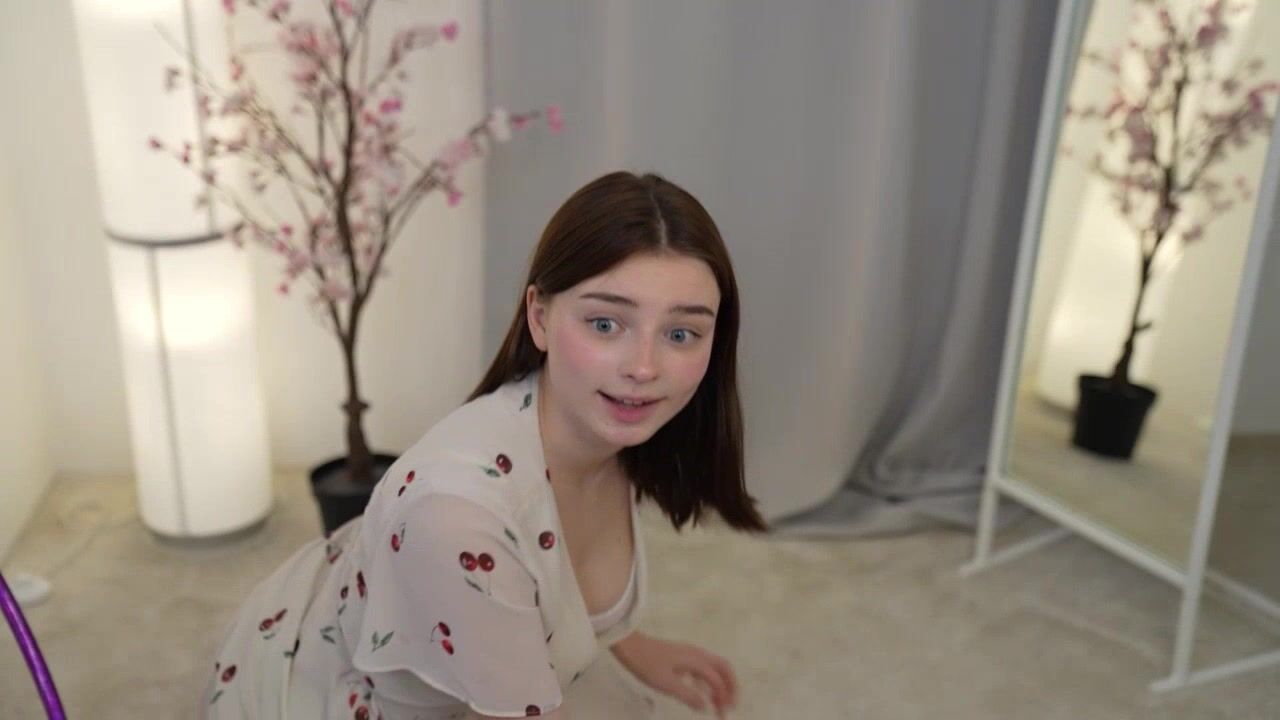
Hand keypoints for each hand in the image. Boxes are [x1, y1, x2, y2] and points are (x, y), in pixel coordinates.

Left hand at [611, 632, 737, 716]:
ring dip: (718, 685)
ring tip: (717, 703)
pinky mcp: (681, 656)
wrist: (629, 645)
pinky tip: (700, 692)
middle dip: (730, 686)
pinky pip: (701, 668)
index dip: (723, 697)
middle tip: (730, 705)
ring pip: (712, 668)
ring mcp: (689, 653)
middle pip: (723, 668)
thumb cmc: (646, 664)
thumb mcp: (666, 684)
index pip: (717, 679)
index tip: (722, 715)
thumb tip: (705, 707)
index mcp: (696, 660)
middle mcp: (697, 654)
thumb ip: (688, 695)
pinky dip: (706, 681)